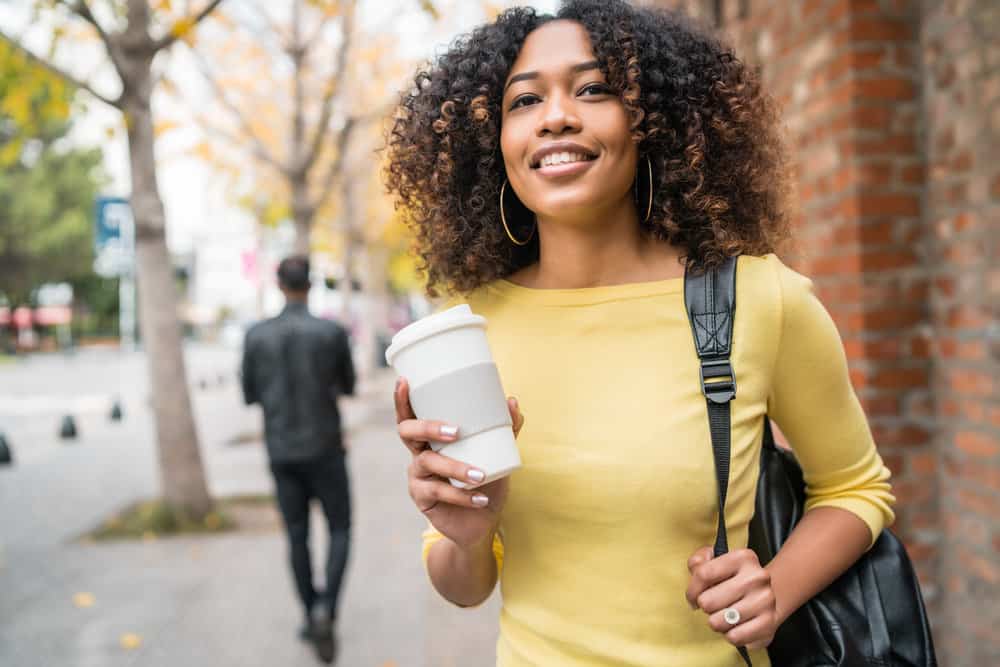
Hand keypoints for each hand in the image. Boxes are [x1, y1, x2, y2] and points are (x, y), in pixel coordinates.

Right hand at [394, 377, 524, 548]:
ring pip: (428, 463)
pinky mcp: (422, 498)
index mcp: (431, 438)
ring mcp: (418, 476)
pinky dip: (461, 495)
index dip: (402, 400)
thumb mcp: (496, 454)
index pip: (410, 415)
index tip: (404, 382)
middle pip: (407, 432)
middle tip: (457, 431)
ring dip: (455, 468)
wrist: (482, 521)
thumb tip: (511, 400)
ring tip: (480, 474)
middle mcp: (419, 453)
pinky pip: (438, 492)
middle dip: (429, 427)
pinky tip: (480, 498)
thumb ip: (505, 430)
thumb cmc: (484, 481)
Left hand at [686, 546, 777, 649]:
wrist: (765, 598)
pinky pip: (734, 637)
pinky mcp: (768, 623)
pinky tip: (736, 626)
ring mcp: (765, 600)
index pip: (703, 574)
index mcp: (743, 558)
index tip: (693, 596)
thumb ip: (699, 561)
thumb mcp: (716, 562)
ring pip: (718, 621)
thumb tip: (695, 566)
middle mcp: (757, 577)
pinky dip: (730, 635)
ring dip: (716, 622)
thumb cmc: (734, 580)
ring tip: (724, 615)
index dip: (692, 590)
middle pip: (708, 601)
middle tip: (713, 605)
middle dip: (705, 607)